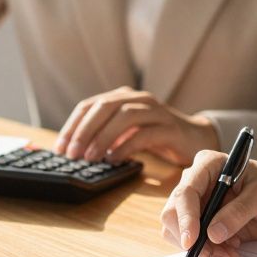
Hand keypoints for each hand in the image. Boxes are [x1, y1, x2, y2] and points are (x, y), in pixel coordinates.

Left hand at [55, 87, 218, 164]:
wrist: (195, 137)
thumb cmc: (155, 136)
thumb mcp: (125, 132)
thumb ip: (104, 135)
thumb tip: (74, 150)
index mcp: (123, 97)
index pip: (90, 105)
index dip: (72, 126)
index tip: (60, 148)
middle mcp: (138, 99)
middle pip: (105, 107)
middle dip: (84, 130)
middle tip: (72, 153)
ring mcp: (156, 111)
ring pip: (125, 116)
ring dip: (104, 137)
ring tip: (91, 157)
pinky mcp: (170, 128)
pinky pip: (145, 133)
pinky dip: (126, 146)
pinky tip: (115, 159)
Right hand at [160, 152, 256, 256]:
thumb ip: (239, 212)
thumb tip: (213, 233)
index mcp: (208, 166)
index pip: (185, 192)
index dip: (185, 218)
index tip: (192, 241)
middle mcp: (197, 184)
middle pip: (174, 215)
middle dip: (191, 240)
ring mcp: (199, 205)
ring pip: (182, 233)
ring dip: (202, 251)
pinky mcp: (205, 224)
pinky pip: (196, 244)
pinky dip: (210, 254)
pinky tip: (230, 255)